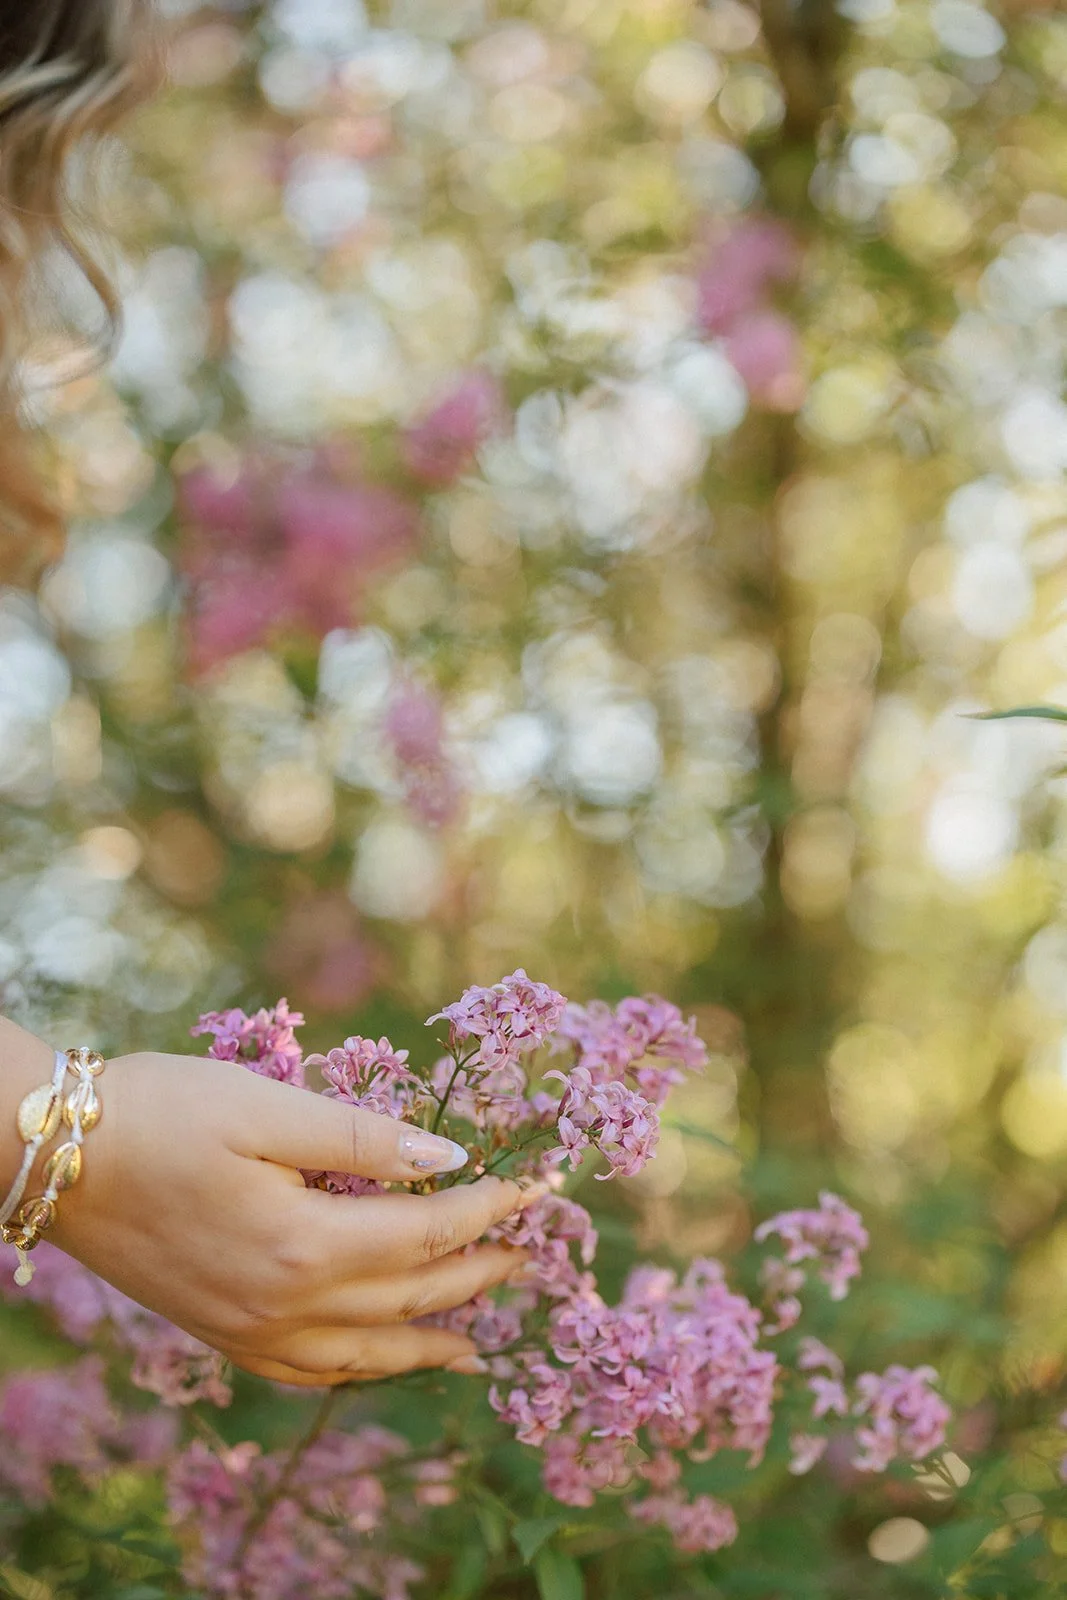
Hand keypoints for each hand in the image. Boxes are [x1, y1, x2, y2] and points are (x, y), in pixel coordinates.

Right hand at [45, 1050, 534, 1384]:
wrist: (56, 1156)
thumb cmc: (161, 1111)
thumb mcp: (266, 1106)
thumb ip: (363, 1140)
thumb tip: (450, 1162)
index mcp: (305, 1242)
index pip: (427, 1233)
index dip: (489, 1209)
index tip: (534, 1188)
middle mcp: (284, 1303)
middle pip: (408, 1299)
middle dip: (475, 1274)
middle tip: (526, 1255)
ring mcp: (248, 1328)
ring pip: (363, 1355)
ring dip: (426, 1343)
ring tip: (475, 1341)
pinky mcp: (219, 1332)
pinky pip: (305, 1370)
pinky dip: (356, 1369)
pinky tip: (375, 1360)